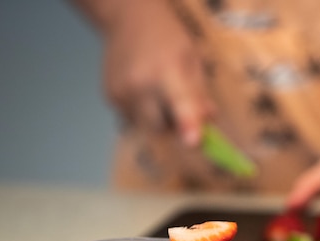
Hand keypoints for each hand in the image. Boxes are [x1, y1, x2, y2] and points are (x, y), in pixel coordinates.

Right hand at [100, 0, 213, 145]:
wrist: (127, 19)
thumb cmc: (166, 38)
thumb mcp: (192, 60)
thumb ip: (200, 94)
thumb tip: (209, 122)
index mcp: (166, 71)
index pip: (178, 102)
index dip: (186, 123)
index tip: (193, 141)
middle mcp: (139, 84)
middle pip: (161, 127)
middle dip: (174, 127)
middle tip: (180, 107)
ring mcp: (121, 92)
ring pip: (146, 127)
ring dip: (158, 120)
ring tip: (159, 92)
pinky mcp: (109, 98)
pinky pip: (133, 120)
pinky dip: (143, 113)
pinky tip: (145, 91)